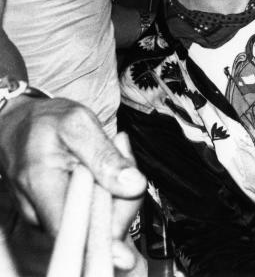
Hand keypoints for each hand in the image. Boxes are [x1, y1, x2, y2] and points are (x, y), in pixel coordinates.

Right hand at [0, 96, 146, 268]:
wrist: (19, 124)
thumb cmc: (45, 121)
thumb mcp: (78, 124)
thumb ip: (105, 155)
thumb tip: (134, 184)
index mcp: (41, 187)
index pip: (76, 229)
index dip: (107, 233)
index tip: (127, 229)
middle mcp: (39, 212)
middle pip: (94, 229)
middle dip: (123, 201)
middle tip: (125, 157)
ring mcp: (48, 216)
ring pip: (98, 222)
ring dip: (118, 195)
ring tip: (114, 153)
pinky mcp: (59, 214)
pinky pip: (94, 215)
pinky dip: (109, 195)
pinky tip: (108, 170)